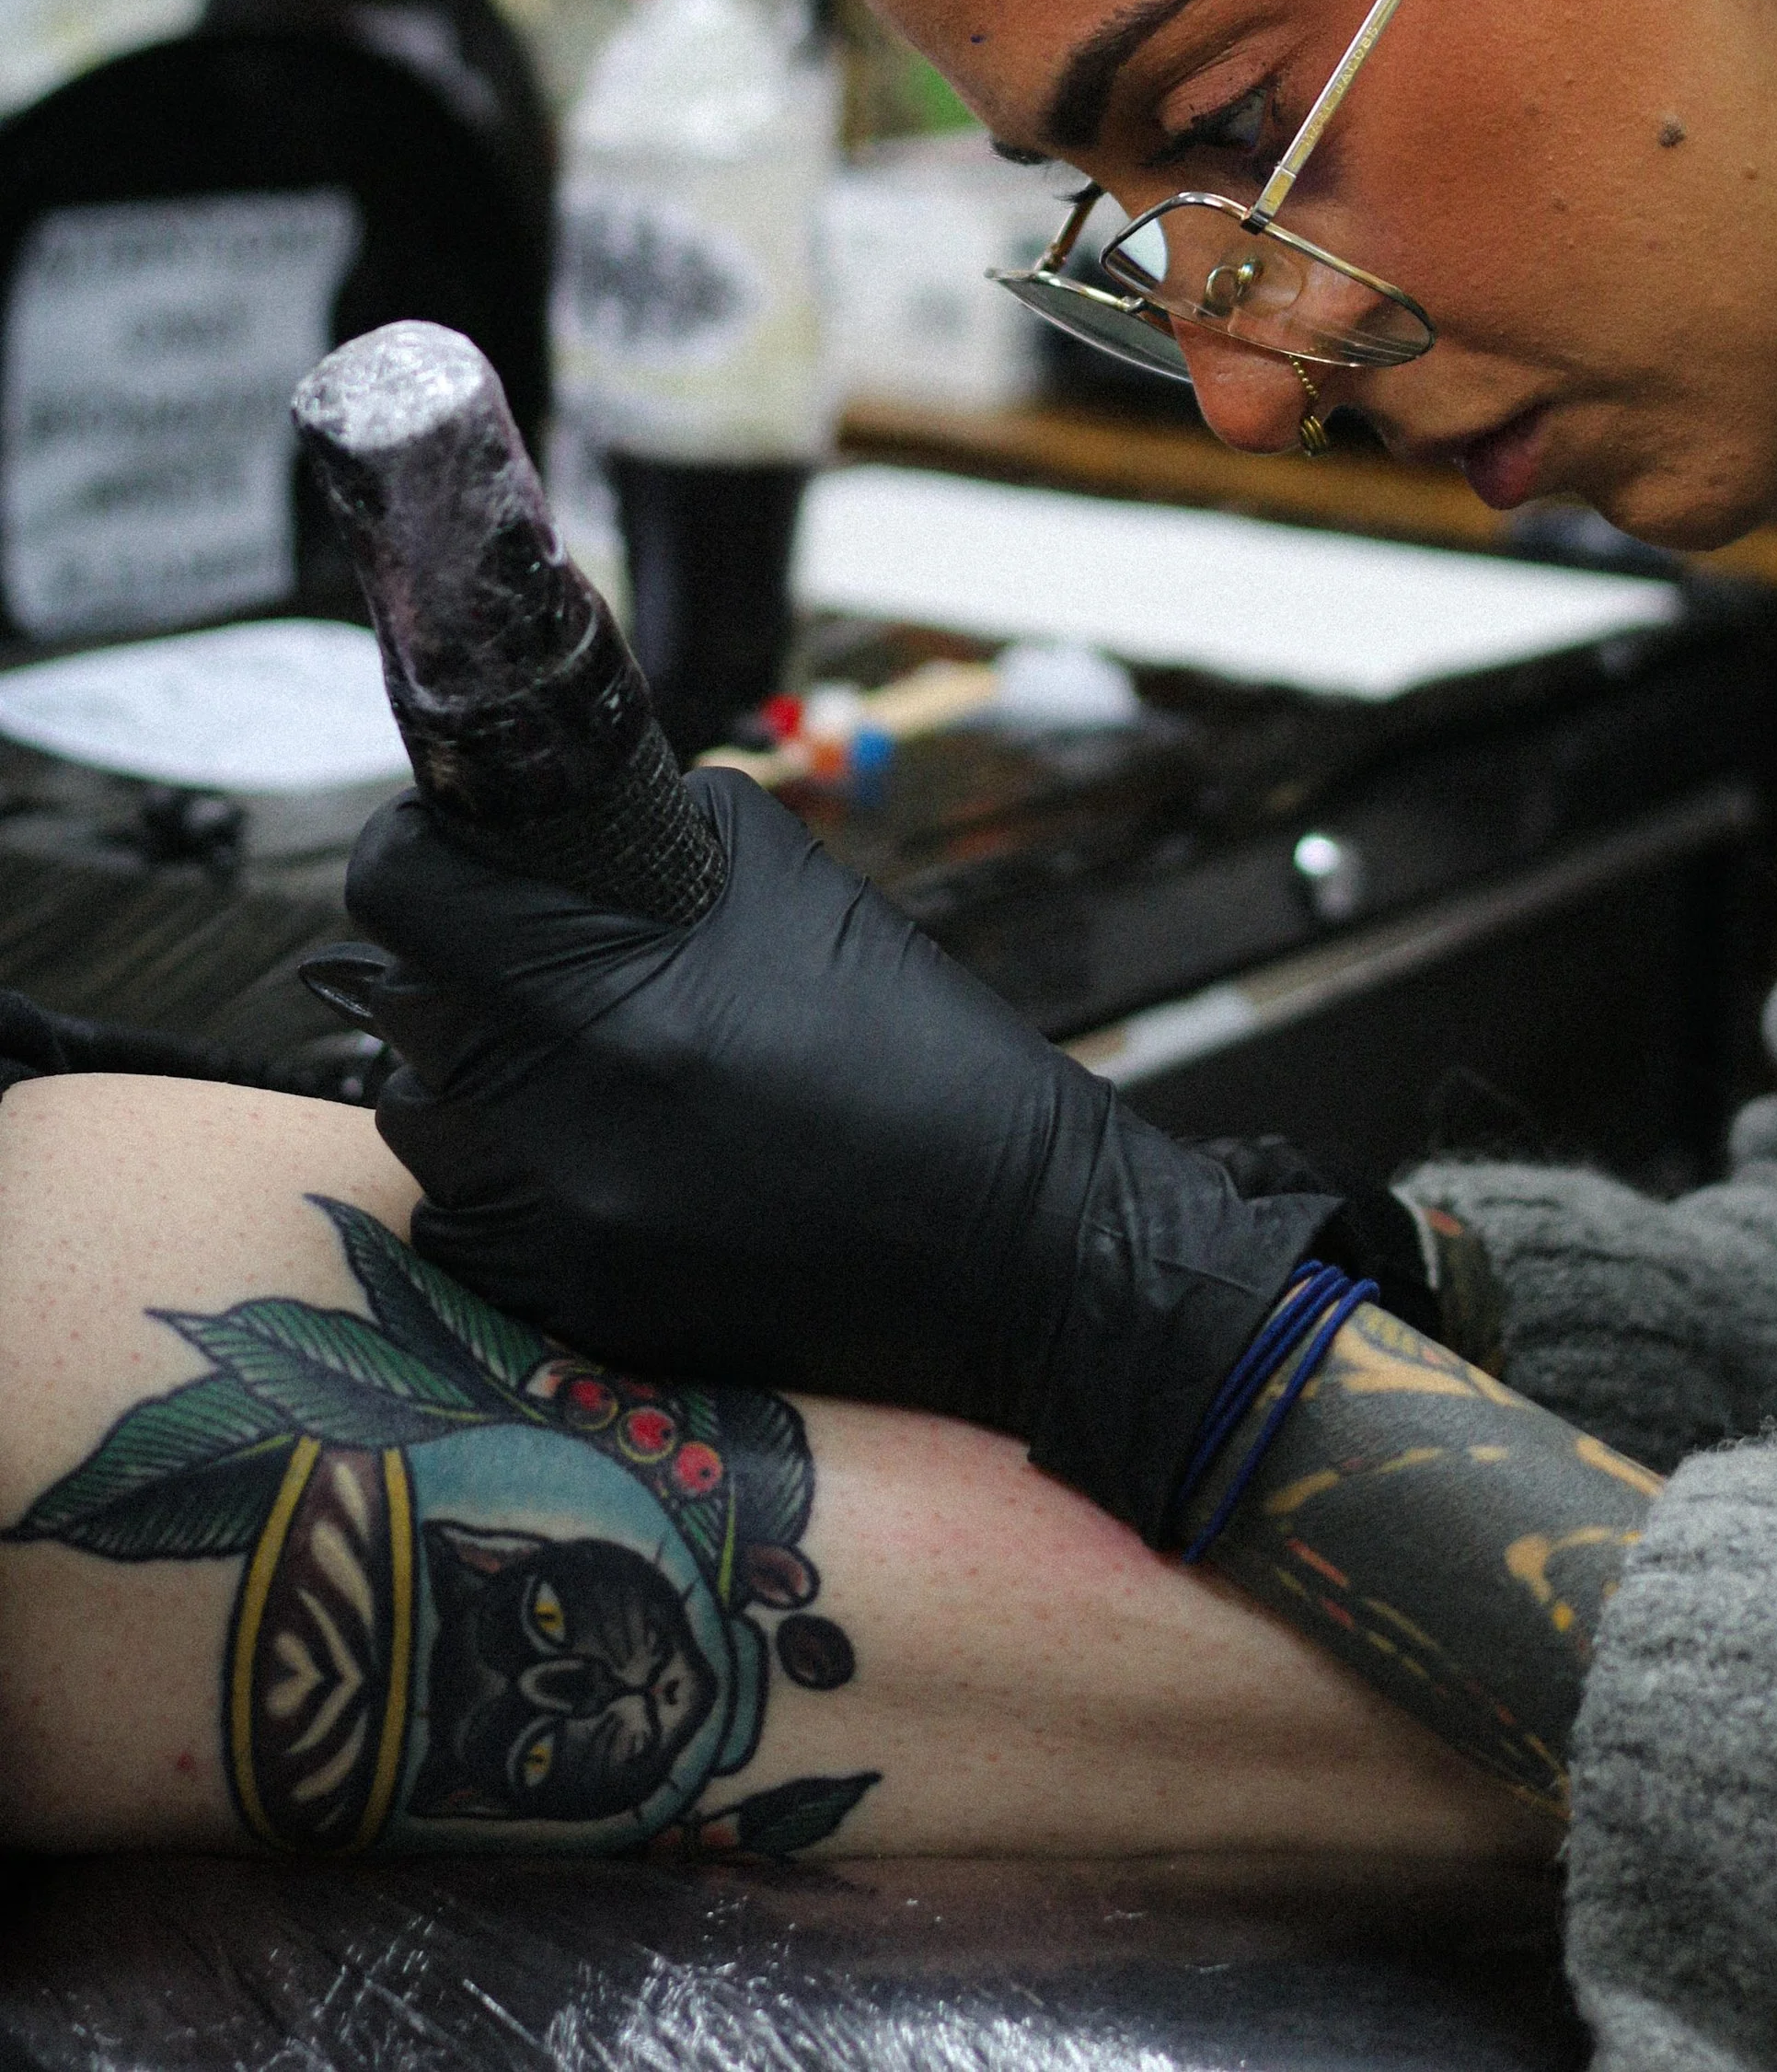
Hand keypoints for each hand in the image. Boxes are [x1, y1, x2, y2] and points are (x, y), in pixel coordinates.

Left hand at [347, 769, 1337, 1542]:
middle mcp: (564, 1125)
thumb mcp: (792, 884)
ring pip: (422, 1121)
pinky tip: (618, 1162)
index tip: (459, 855)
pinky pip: (471, 1223)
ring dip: (480, 1084)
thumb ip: (641, 838)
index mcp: (618, 997)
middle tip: (558, 973)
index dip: (426, 851)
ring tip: (599, 1077)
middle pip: (400, 1006)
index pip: (402, 886)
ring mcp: (559, 1237)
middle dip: (468, 975)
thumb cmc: (918, 1051)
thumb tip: (530, 817)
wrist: (1018, 1249)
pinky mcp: (573, 1318)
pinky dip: (517, 1183)